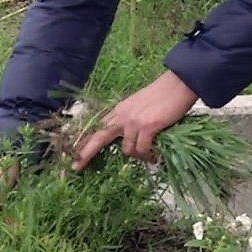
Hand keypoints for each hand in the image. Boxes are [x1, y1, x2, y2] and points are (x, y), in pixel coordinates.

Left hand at [72, 70, 197, 170]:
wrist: (178, 85)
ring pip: (127, 150)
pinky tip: (155, 156)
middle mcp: (122, 116)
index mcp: (119, 111)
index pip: (97, 128)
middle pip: (99, 137)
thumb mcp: (139, 107)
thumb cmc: (162, 96)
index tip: (73, 154)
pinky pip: (143, 150)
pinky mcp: (147, 126)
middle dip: (86, 153)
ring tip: (150, 156)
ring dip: (138, 157)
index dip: (84, 142)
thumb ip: (130, 121)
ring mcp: (133, 121)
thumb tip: (129, 142)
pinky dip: (149, 156)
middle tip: (75, 167)